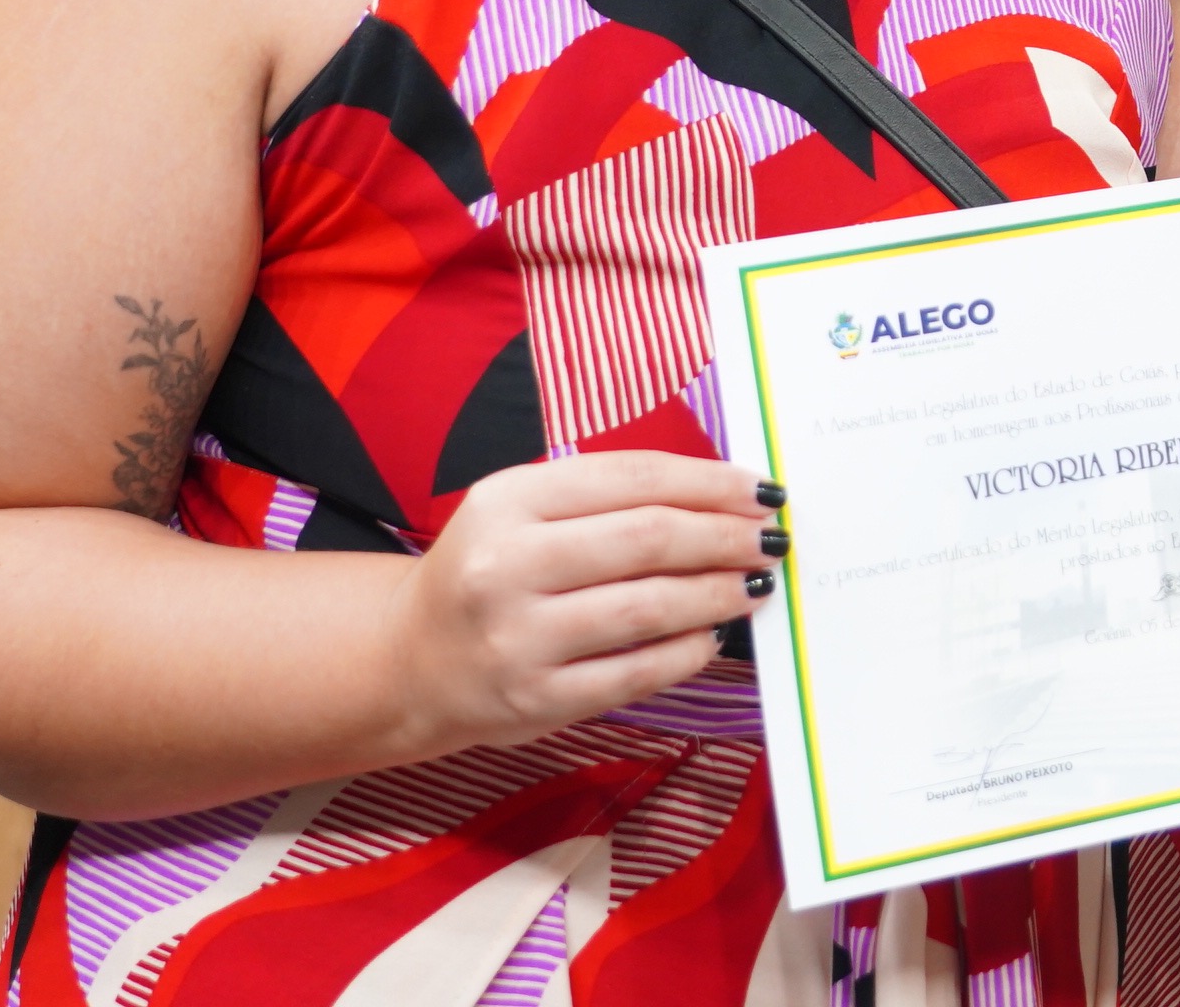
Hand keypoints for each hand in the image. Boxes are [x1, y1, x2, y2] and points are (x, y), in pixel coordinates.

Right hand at [387, 451, 779, 753]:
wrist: (408, 661)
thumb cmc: (488, 572)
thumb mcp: (521, 510)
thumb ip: (605, 497)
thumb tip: (721, 497)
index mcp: (507, 499)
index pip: (632, 478)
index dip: (710, 482)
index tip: (760, 491)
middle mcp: (507, 565)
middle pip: (648, 538)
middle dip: (725, 536)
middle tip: (771, 539)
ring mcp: (519, 638)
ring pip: (649, 607)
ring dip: (718, 593)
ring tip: (754, 584)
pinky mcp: (536, 701)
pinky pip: (636, 672)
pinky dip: (688, 652)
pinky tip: (712, 637)